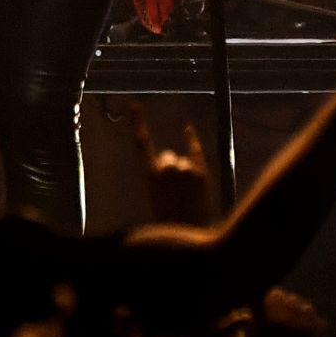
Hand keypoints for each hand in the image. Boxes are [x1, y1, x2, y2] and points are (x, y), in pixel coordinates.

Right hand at [128, 106, 211, 225]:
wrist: (190, 233)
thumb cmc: (169, 219)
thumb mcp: (155, 196)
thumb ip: (158, 176)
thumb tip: (165, 162)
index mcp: (150, 174)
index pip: (141, 141)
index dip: (137, 121)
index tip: (134, 103)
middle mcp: (168, 166)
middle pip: (167, 156)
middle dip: (169, 168)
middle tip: (173, 192)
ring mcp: (186, 168)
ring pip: (182, 162)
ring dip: (184, 173)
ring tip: (186, 195)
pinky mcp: (201, 172)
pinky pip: (195, 151)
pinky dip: (191, 140)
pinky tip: (186, 128)